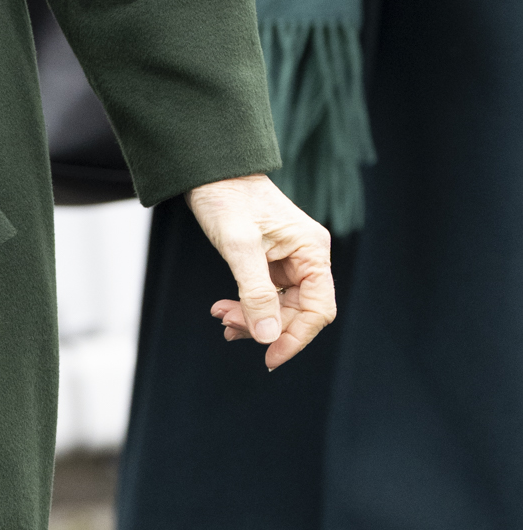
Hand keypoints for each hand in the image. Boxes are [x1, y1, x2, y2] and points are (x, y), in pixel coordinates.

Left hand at [186, 173, 335, 371]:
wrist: (211, 171)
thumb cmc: (227, 199)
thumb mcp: (239, 246)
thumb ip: (255, 292)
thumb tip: (267, 337)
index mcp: (312, 251)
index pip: (319, 309)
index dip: (296, 337)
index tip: (269, 357)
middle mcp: (307, 257)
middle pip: (298, 312)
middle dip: (265, 326)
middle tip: (228, 324)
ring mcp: (290, 261)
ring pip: (280, 308)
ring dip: (252, 319)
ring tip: (221, 316)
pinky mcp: (271, 263)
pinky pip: (266, 297)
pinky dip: (247, 308)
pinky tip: (224, 311)